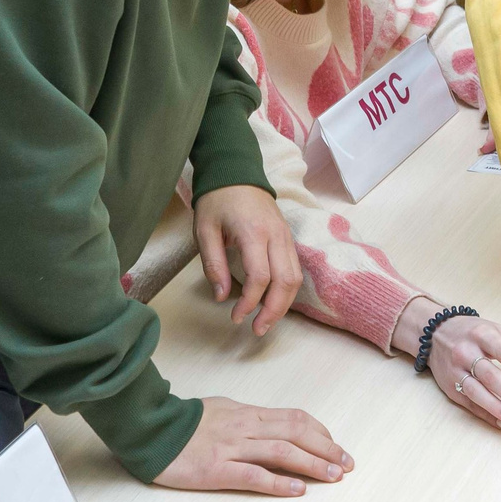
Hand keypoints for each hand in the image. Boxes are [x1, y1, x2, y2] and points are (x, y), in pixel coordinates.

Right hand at [153, 394, 352, 495]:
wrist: (149, 429)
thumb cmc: (185, 424)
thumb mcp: (222, 412)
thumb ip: (249, 421)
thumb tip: (276, 428)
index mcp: (248, 414)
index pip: (295, 418)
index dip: (321, 433)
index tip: (337, 447)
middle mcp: (245, 428)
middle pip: (296, 433)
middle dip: (327, 449)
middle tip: (348, 464)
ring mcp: (231, 447)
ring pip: (281, 451)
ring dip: (313, 464)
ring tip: (334, 476)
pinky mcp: (216, 469)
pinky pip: (253, 475)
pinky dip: (278, 482)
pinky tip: (297, 490)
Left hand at [196, 184, 301, 334]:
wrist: (236, 172)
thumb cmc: (217, 201)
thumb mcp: (204, 230)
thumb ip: (213, 264)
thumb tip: (221, 296)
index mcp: (254, 233)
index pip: (260, 277)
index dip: (250, 302)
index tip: (236, 317)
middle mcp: (276, 235)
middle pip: (286, 281)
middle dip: (274, 311)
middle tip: (257, 330)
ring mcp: (286, 236)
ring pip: (296, 277)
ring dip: (284, 304)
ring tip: (267, 322)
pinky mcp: (288, 238)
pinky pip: (295, 268)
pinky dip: (287, 290)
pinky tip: (273, 302)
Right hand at [422, 310, 500, 429]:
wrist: (434, 333)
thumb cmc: (473, 332)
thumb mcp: (497, 330)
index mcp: (483, 334)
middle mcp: (466, 352)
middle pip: (490, 375)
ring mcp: (455, 370)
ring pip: (475, 391)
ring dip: (495, 407)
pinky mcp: (449, 385)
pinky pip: (467, 402)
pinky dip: (484, 414)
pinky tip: (500, 422)